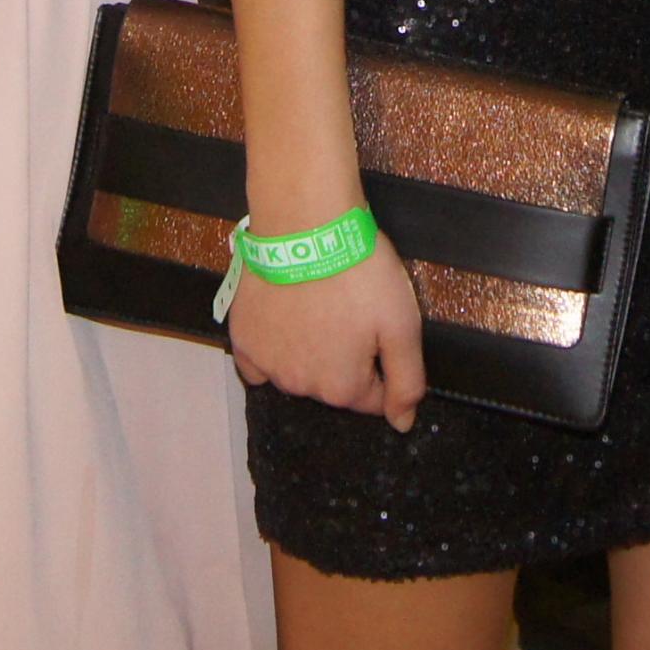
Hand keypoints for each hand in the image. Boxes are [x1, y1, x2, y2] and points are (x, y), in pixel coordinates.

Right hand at [224, 231, 428, 430]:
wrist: (304, 226)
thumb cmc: (359, 272)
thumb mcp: (402, 323)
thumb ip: (406, 380)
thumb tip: (402, 423)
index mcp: (342, 388)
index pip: (372, 397)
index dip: (381, 363)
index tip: (377, 328)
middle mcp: (301, 387)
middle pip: (333, 385)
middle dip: (346, 358)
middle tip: (349, 312)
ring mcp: (267, 365)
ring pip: (298, 372)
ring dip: (310, 352)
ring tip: (317, 307)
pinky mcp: (242, 340)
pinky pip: (260, 361)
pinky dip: (274, 348)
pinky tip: (284, 320)